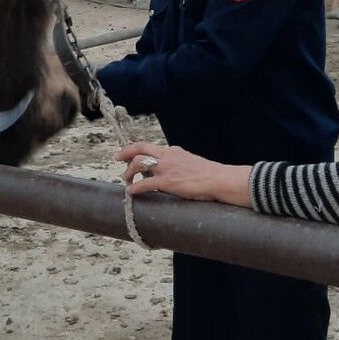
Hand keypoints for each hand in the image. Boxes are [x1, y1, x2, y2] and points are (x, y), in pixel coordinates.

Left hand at [117, 142, 252, 207]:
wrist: (219, 179)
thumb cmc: (210, 175)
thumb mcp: (192, 162)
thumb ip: (181, 163)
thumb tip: (175, 171)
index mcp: (175, 151)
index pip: (152, 148)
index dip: (140, 151)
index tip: (132, 155)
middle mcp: (169, 156)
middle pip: (141, 148)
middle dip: (127, 151)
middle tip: (119, 157)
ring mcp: (167, 169)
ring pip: (140, 163)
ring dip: (129, 171)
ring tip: (125, 178)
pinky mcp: (168, 182)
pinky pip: (145, 184)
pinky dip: (135, 187)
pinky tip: (131, 191)